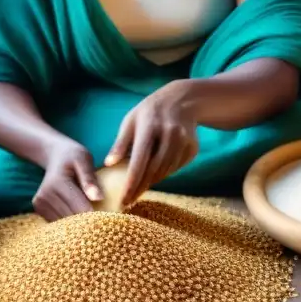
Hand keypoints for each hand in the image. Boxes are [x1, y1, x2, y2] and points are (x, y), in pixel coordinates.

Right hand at [32, 139, 102, 221]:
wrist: (55, 156)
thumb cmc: (74, 156)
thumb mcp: (84, 160)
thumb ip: (90, 178)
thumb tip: (98, 198)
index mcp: (58, 183)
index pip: (81, 208)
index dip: (97, 217)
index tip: (111, 220)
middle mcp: (45, 195)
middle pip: (72, 220)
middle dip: (89, 223)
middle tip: (104, 222)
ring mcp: (40, 203)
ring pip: (65, 225)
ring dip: (78, 225)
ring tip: (90, 218)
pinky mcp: (39, 209)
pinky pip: (58, 223)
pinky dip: (69, 223)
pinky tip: (77, 215)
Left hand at [105, 80, 199, 206]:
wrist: (181, 100)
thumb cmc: (148, 113)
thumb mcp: (131, 121)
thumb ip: (120, 143)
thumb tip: (108, 164)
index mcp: (149, 126)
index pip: (139, 161)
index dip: (131, 183)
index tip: (123, 200)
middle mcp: (169, 133)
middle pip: (154, 170)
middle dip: (140, 188)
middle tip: (128, 201)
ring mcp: (184, 140)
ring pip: (166, 171)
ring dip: (152, 181)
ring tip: (140, 186)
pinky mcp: (193, 147)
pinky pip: (176, 167)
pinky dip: (165, 172)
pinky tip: (156, 171)